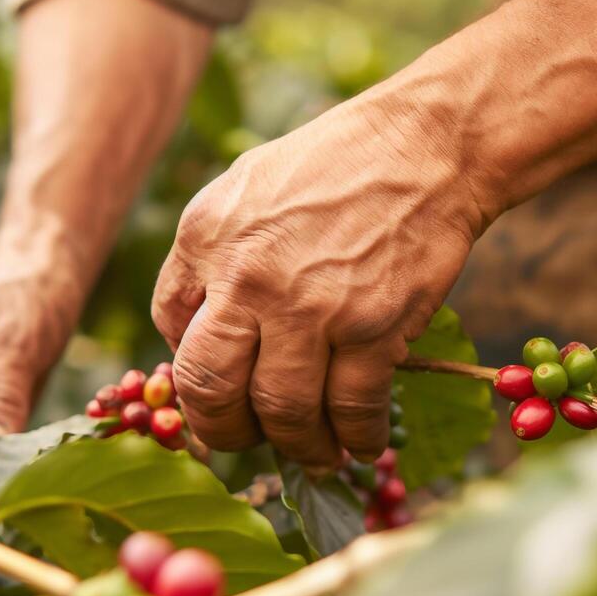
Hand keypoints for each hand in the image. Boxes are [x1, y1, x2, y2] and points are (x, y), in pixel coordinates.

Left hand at [152, 89, 491, 468]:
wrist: (427, 143)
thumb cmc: (338, 164)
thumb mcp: (245, 188)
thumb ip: (213, 256)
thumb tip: (196, 331)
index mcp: (204, 236)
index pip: (169, 327)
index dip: (192, 366)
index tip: (221, 385)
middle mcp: (245, 276)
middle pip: (209, 388)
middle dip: (225, 430)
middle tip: (250, 437)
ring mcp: (309, 306)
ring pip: (281, 413)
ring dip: (298, 446)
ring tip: (315, 452)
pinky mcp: (371, 327)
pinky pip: (351, 409)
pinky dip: (357, 437)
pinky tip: (362, 441)